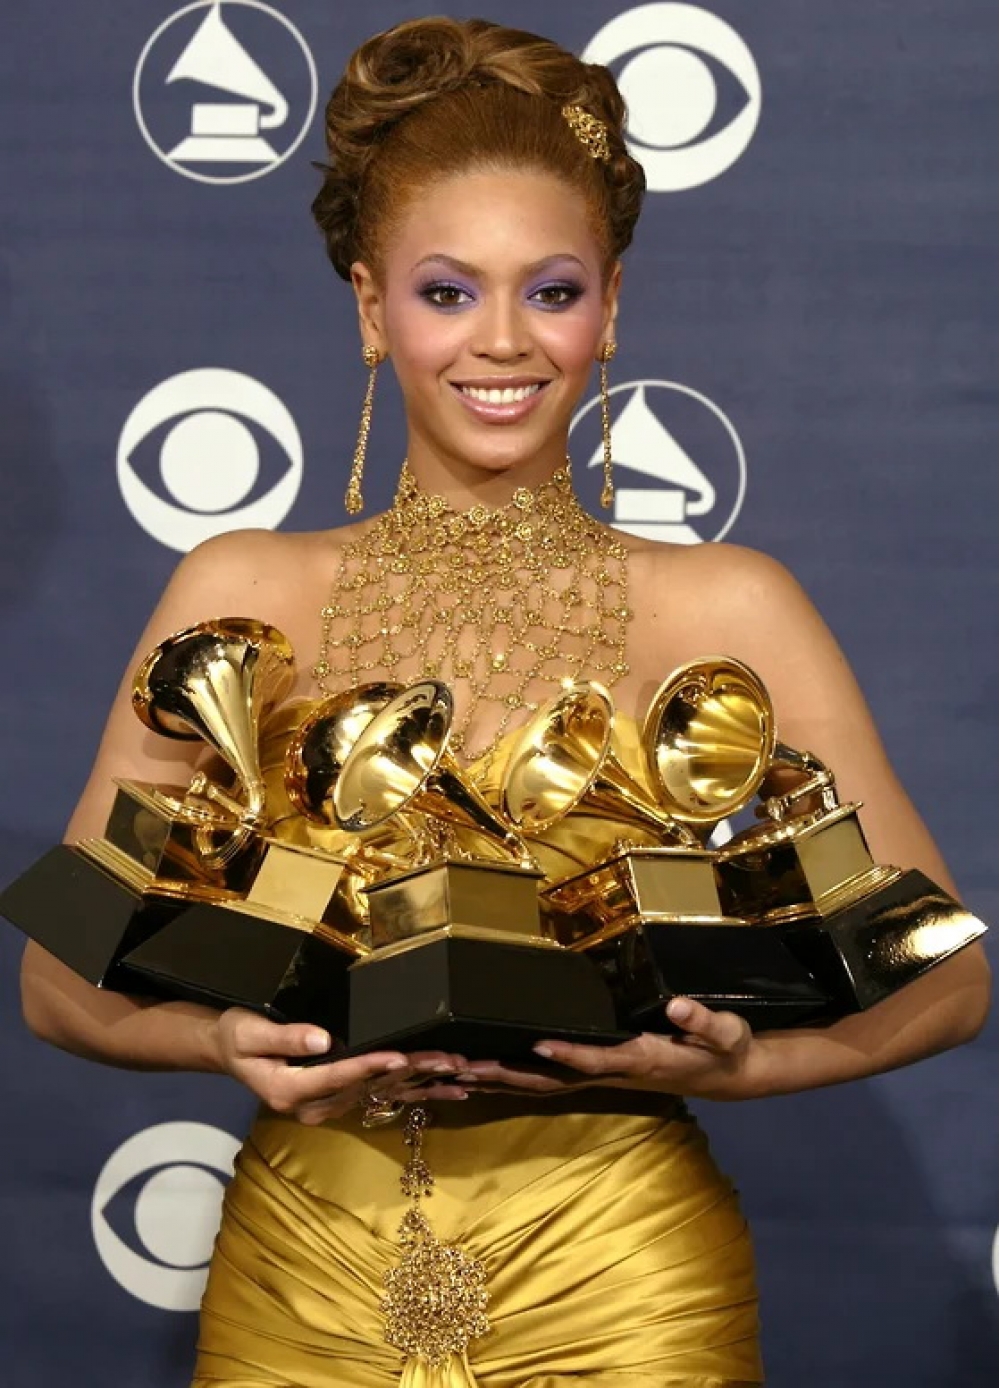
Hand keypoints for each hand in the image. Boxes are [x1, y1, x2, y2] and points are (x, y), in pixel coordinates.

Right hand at [211, 1008, 470, 1124]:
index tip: (399, 1056)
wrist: (231, 1052)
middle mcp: (315, 1105)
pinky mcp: (341, 1098)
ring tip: (462, 1073)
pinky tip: (450, 1089)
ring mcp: (330, 1105)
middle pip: (371, 1087)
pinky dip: (419, 1092)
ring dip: (424, 1083)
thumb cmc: (237, 1038)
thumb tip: (322, 1038)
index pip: (338, 1076)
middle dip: (413, 1073)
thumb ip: (285, 1037)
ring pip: (383, 1093)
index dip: (370, 1066)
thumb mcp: (249, 1033)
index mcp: (292, 1090)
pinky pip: (383, 1097)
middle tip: (451, 1062)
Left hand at [458, 998, 757, 1102]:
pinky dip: (514, 1077)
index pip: (600, 1059)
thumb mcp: (728, 1034)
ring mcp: (602, 1077)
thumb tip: (678, 1004)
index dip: (570, 1055)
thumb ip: (704, 1021)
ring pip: (542, 1084)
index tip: (539, 1045)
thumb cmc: (727, 1050)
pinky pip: (548, 1080)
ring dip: (499, 1079)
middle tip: (464, 1067)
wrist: (727, 1076)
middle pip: (553, 1081)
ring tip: (453, 1071)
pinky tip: (485, 1073)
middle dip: (509, 1075)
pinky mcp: (597, 1072)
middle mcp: (614, 1074)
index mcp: (641, 1060)